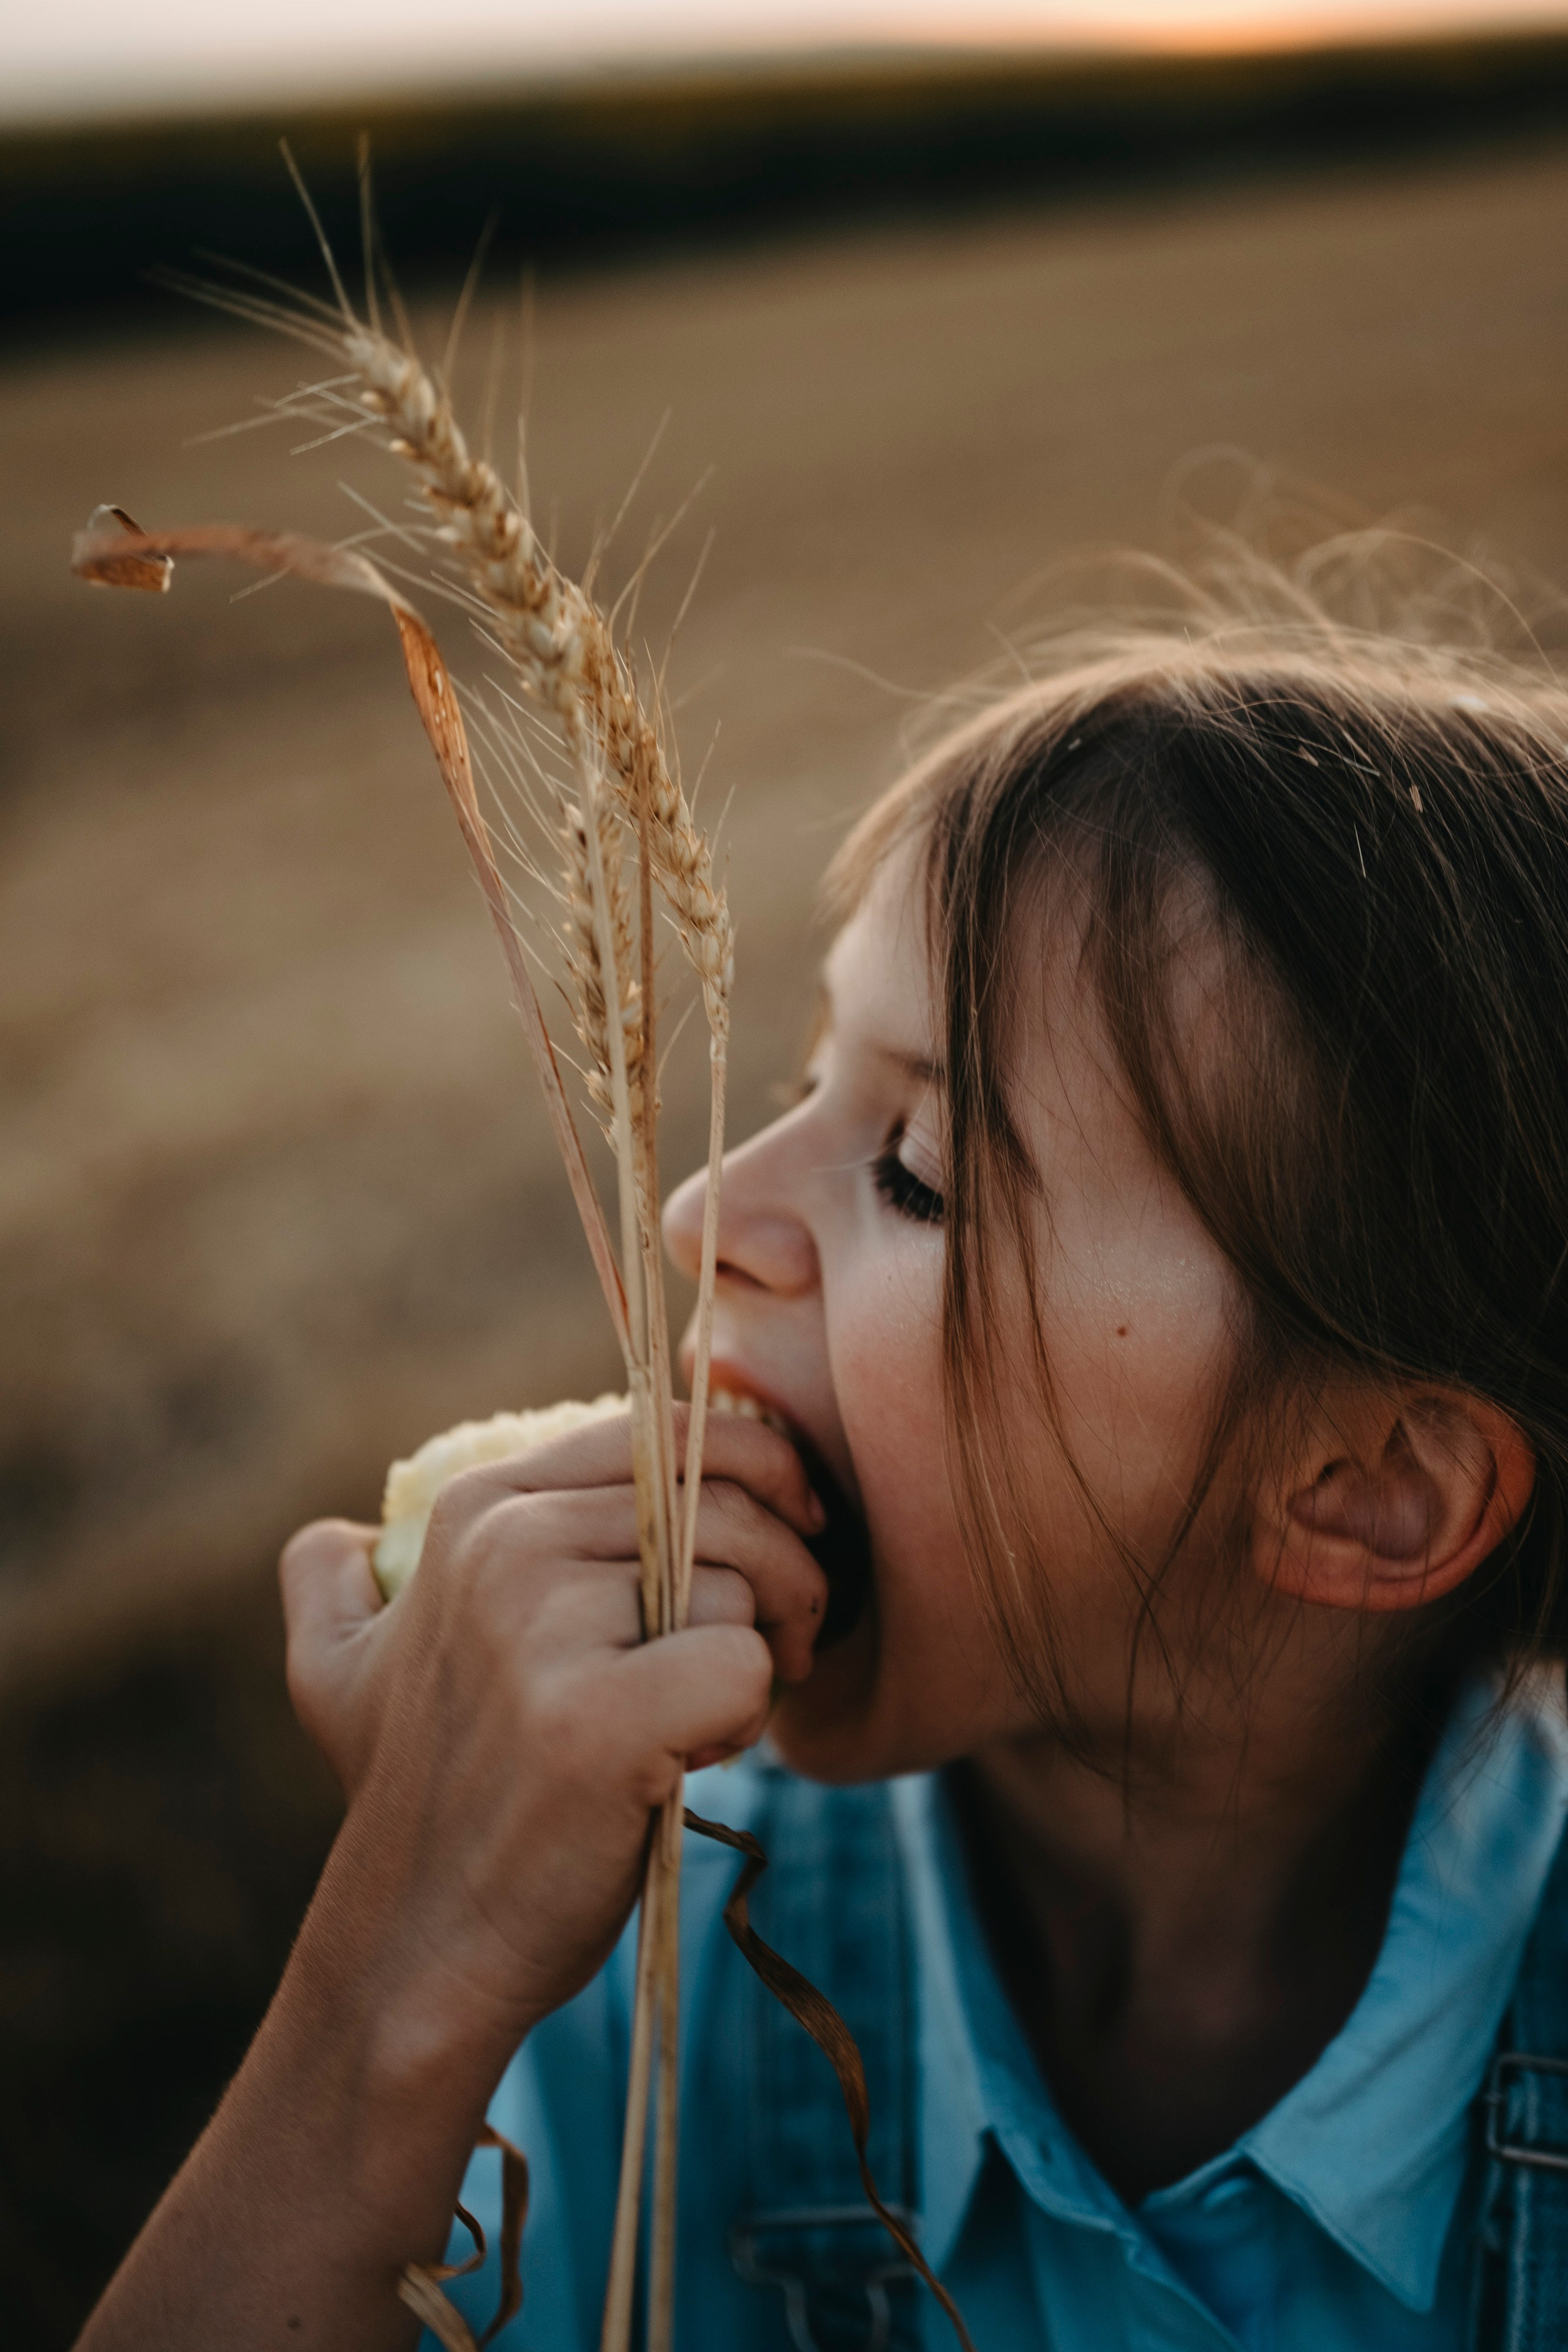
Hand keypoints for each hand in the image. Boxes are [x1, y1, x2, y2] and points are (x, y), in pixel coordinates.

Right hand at [279, 1408, 827, 2055]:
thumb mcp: (337, 1670)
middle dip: (792, 1564)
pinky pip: (746, 1665)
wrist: (414, 1953)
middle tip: (790, 1637)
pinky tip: (696, 1758)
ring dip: (771, 1649)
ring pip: (746, 1583)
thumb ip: (335, 1581)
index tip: (790, 1533)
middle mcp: (505, 1545)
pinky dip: (748, 1715)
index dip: (755, 1472)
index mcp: (474, 1508)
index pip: (665, 1431)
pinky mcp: (599, 1719)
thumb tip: (342, 1535)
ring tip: (718, 1716)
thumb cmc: (415, 1805)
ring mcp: (544, 1627)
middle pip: (725, 1502)